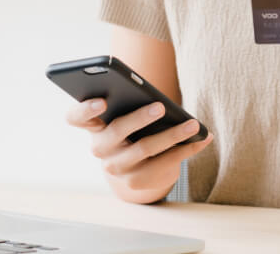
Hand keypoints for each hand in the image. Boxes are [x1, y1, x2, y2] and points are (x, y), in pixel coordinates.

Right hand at [65, 99, 212, 195]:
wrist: (133, 166)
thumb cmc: (131, 126)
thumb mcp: (125, 114)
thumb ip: (129, 102)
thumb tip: (155, 98)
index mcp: (93, 125)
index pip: (76, 117)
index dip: (86, 109)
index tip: (102, 100)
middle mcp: (100, 148)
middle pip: (117, 130)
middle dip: (140, 118)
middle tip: (160, 106)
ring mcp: (117, 168)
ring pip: (145, 148)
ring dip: (173, 135)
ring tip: (193, 124)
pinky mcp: (137, 181)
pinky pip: (164, 164)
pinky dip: (187, 149)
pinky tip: (203, 139)